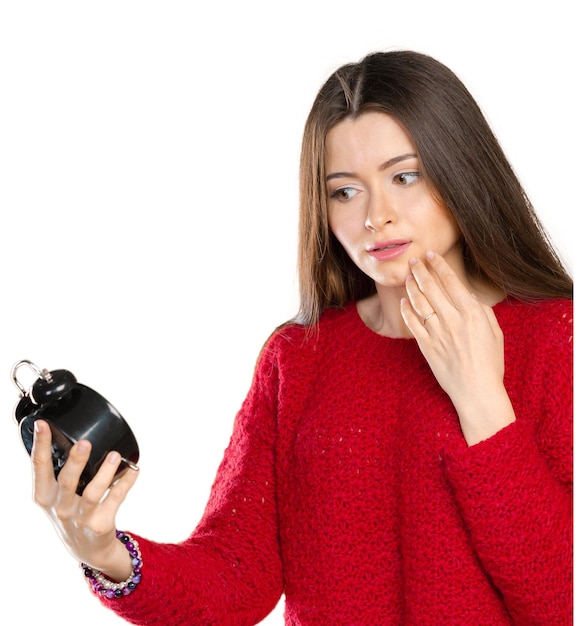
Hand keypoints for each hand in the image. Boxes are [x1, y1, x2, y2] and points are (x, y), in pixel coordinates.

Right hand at [31, 419, 138, 579]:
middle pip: (66, 480)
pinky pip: (115, 499)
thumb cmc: (72, 514)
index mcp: (45, 496)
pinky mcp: (101, 524)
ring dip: (105, 472)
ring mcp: (80, 518)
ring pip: (93, 492)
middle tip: (84, 442)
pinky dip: (126, 483)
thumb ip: (59, 473)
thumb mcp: (56, 498)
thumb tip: (71, 437)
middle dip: (76, 461)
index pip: (39, 467)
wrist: (88, 551)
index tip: (43, 425)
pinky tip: (133, 469)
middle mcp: (60, 507)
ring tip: (115, 455)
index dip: (40, 445)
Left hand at [400, 251, 514, 444]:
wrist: (477, 391)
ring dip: (411, 286)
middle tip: (413, 261)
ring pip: (419, 302)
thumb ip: (481, 311)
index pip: (451, 281)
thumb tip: (469, 297)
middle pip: (431, 287)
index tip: (431, 255)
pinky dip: (406, 310)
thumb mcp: (494, 331)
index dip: (439, 265)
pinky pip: (412, 323)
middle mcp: (452, 319)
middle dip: (421, 270)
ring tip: (408, 276)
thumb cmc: (490, 362)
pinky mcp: (426, 345)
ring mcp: (437, 332)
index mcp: (472, 312)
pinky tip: (404, 301)